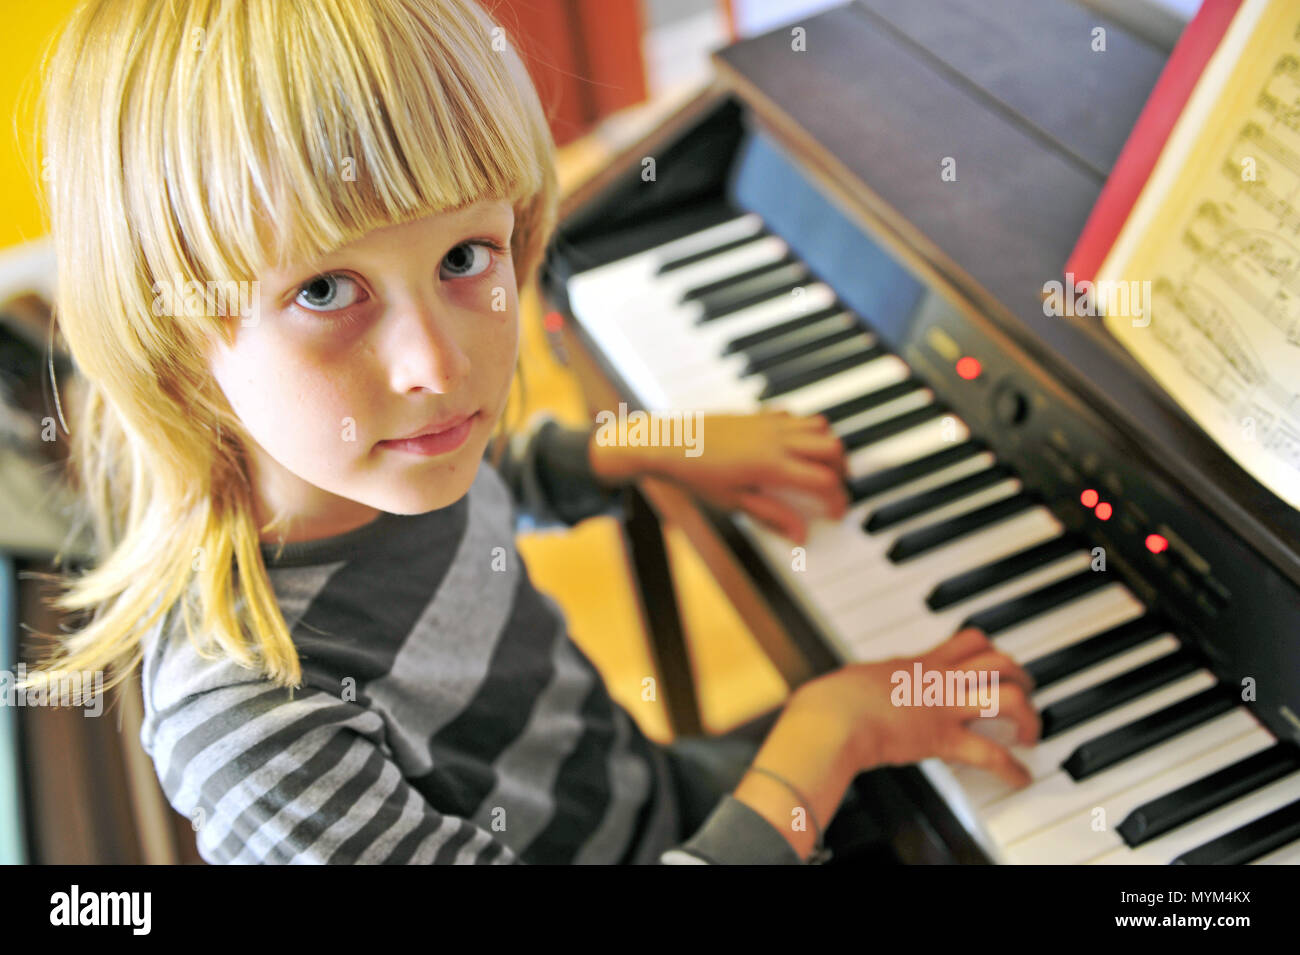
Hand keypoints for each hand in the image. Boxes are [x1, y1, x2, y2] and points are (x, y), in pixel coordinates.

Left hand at [650, 409, 849, 543]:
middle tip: (833, 489)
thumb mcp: (734, 502)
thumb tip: (801, 534)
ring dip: (827, 446)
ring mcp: (769, 423)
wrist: (668, 444)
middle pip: (832, 448)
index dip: (837, 499)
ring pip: (820, 426)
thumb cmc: (696, 475)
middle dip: (841, 471)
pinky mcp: (759, 414)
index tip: (836, 512)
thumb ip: (772, 516)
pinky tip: (796, 445)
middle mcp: (776, 439)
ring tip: (820, 467)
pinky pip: (796, 415)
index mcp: (772, 465)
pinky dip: (806, 429)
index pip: (822, 481)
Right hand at [788, 628, 1040, 787]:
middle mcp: (937, 679)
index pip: (967, 641)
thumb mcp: (857, 678)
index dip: (991, 650)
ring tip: (1030, 732)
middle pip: (998, 660)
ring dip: (1028, 715)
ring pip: (1007, 697)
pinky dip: (1011, 768)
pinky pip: (990, 753)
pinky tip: (1020, 778)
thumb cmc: (830, 701)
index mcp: (918, 664)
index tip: (996, 664)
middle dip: (1020, 676)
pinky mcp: (942, 739)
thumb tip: (859, 685)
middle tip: (1025, 693)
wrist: (830, 718)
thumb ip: (871, 681)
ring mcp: (943, 708)